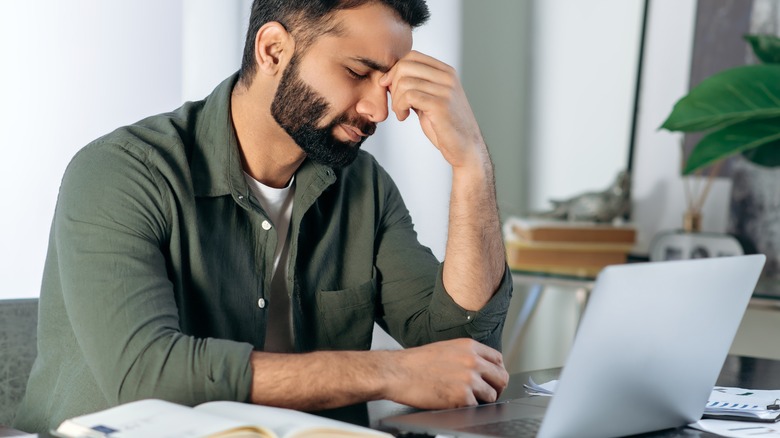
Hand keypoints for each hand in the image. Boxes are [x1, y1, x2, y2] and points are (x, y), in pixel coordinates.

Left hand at [379, 51, 485, 168]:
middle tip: (396, 103)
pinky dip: (400, 107)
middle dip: (392, 84)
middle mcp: (448, 77)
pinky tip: (404, 117)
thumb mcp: (430, 99)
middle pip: (405, 66)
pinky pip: (409, 96)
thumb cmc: (445, 126)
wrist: (465, 148)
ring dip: (396, 100)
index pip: (413, 56)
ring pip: (404, 82)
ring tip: (401, 113)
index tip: (388, 87)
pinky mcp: (441, 105)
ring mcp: (446, 90)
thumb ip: (416, 86)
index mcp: (446, 72)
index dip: (395, 70)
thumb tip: (390, 76)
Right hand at [382, 338, 508, 408]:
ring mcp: (469, 379)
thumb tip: (479, 367)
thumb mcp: (446, 348)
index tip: (493, 379)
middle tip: (487, 394)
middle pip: (501, 377)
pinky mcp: (462, 396)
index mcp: (468, 347)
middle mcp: (472, 361)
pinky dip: (467, 408)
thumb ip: (465, 355)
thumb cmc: (415, 362)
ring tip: (467, 399)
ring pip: (492, 395)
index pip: (498, 359)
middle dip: (496, 388)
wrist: (397, 372)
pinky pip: (476, 406)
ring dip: (482, 400)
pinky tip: (455, 402)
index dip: (497, 371)